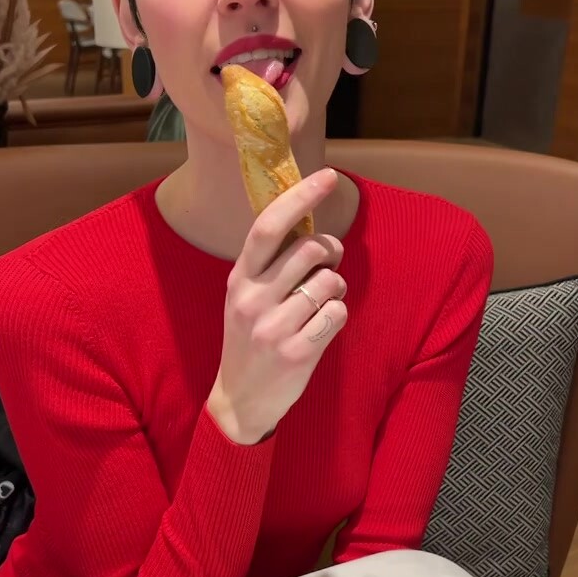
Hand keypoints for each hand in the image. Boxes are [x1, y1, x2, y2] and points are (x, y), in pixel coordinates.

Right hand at [206, 168, 349, 444]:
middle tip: (329, 262)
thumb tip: (313, 228)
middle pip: (311, 249)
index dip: (300, 197)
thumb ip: (272, 265)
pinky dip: (337, 315)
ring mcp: (274, 327)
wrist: (240, 399)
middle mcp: (253, 299)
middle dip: (331, 250)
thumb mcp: (246, 297)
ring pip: (331, 281)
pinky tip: (321, 328)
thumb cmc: (250, 339)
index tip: (328, 177)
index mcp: (239, 278)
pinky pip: (338, 313)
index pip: (270, 226)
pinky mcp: (298, 353)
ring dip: (335, 288)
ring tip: (319, 304)